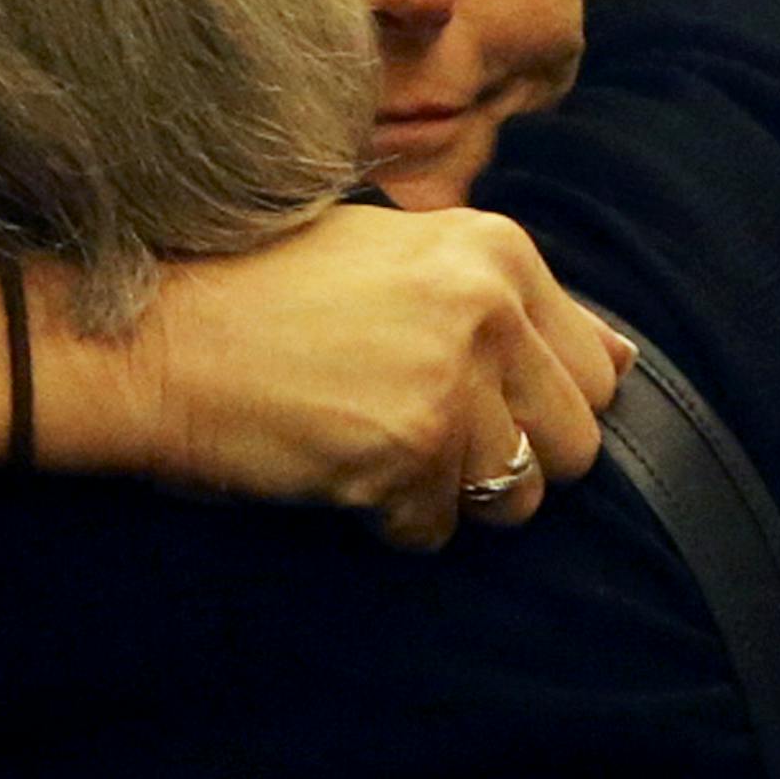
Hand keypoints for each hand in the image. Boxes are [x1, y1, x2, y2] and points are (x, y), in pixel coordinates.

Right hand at [143, 205, 633, 549]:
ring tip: (371, 443)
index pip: (596, 366)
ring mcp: (452, 381)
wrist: (153, 336)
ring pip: (520, 496)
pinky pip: (436, 529)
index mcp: (494, 249)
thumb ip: (509, 301)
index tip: (461, 393)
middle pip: (577, 439)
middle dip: (508, 453)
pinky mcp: (409, 453)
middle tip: (418, 428)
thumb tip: (625, 362)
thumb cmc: (259, 290)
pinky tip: (331, 461)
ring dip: (451, 491)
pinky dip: (385, 516)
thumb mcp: (395, 256)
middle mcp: (487, 307)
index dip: (531, 400)